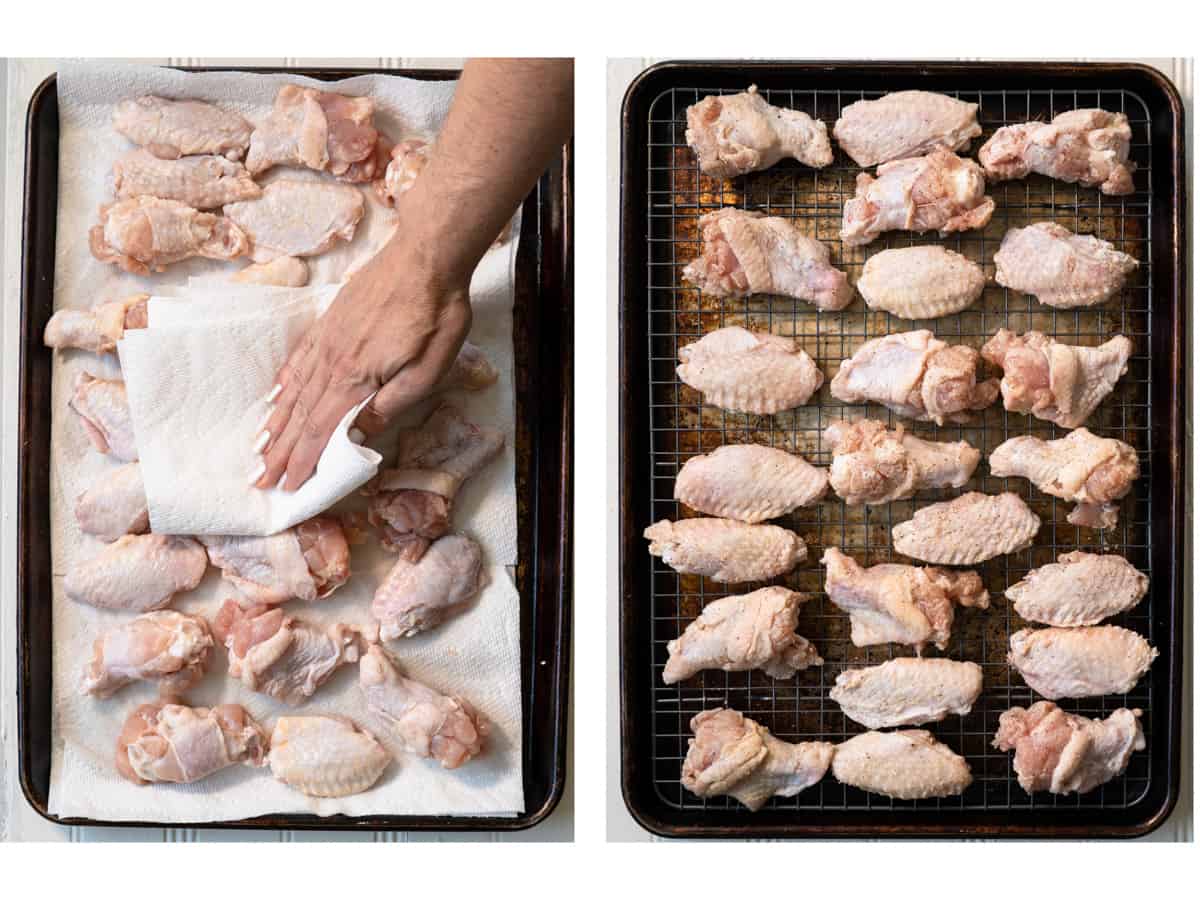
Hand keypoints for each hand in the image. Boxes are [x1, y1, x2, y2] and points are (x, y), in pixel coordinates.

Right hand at [254, 243, 471, 491]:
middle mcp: (333, 361)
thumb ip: (390, 404)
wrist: (426, 256)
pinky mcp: (331, 321)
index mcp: (356, 379)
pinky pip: (299, 358)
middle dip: (280, 451)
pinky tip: (274, 395)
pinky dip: (283, 381)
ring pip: (294, 389)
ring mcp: (328, 339)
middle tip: (259, 478)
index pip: (322, 430)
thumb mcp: (428, 370)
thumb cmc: (436, 315)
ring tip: (259, 446)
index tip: (286, 486)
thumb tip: (357, 435)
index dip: (303, 461)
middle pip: (300, 415)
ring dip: (276, 422)